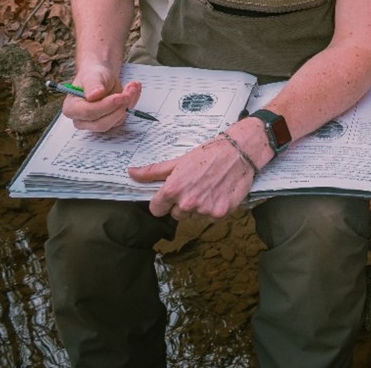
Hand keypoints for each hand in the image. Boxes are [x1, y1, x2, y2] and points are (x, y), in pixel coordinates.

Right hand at [65, 65, 144, 132]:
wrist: (101, 77)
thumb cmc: (93, 76)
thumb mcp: (93, 76)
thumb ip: (92, 85)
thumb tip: (93, 95)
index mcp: (71, 109)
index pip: (89, 113)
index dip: (106, 105)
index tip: (120, 96)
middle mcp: (81, 120)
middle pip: (102, 123)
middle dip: (119, 107)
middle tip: (130, 90)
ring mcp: (95, 124)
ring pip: (115, 122)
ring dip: (128, 104)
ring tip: (132, 87)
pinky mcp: (109, 123)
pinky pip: (122, 118)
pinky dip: (130, 105)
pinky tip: (131, 93)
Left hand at [129, 122, 257, 220]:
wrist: (239, 152)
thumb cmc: (208, 153)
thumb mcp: (179, 161)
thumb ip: (153, 171)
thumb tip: (130, 173)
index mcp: (173, 189)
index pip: (156, 209)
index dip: (163, 202)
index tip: (172, 194)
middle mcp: (187, 202)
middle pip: (176, 214)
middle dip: (183, 203)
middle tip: (196, 186)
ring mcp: (204, 209)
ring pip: (194, 216)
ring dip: (199, 207)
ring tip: (209, 188)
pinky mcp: (220, 213)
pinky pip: (210, 218)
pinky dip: (214, 208)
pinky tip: (219, 193)